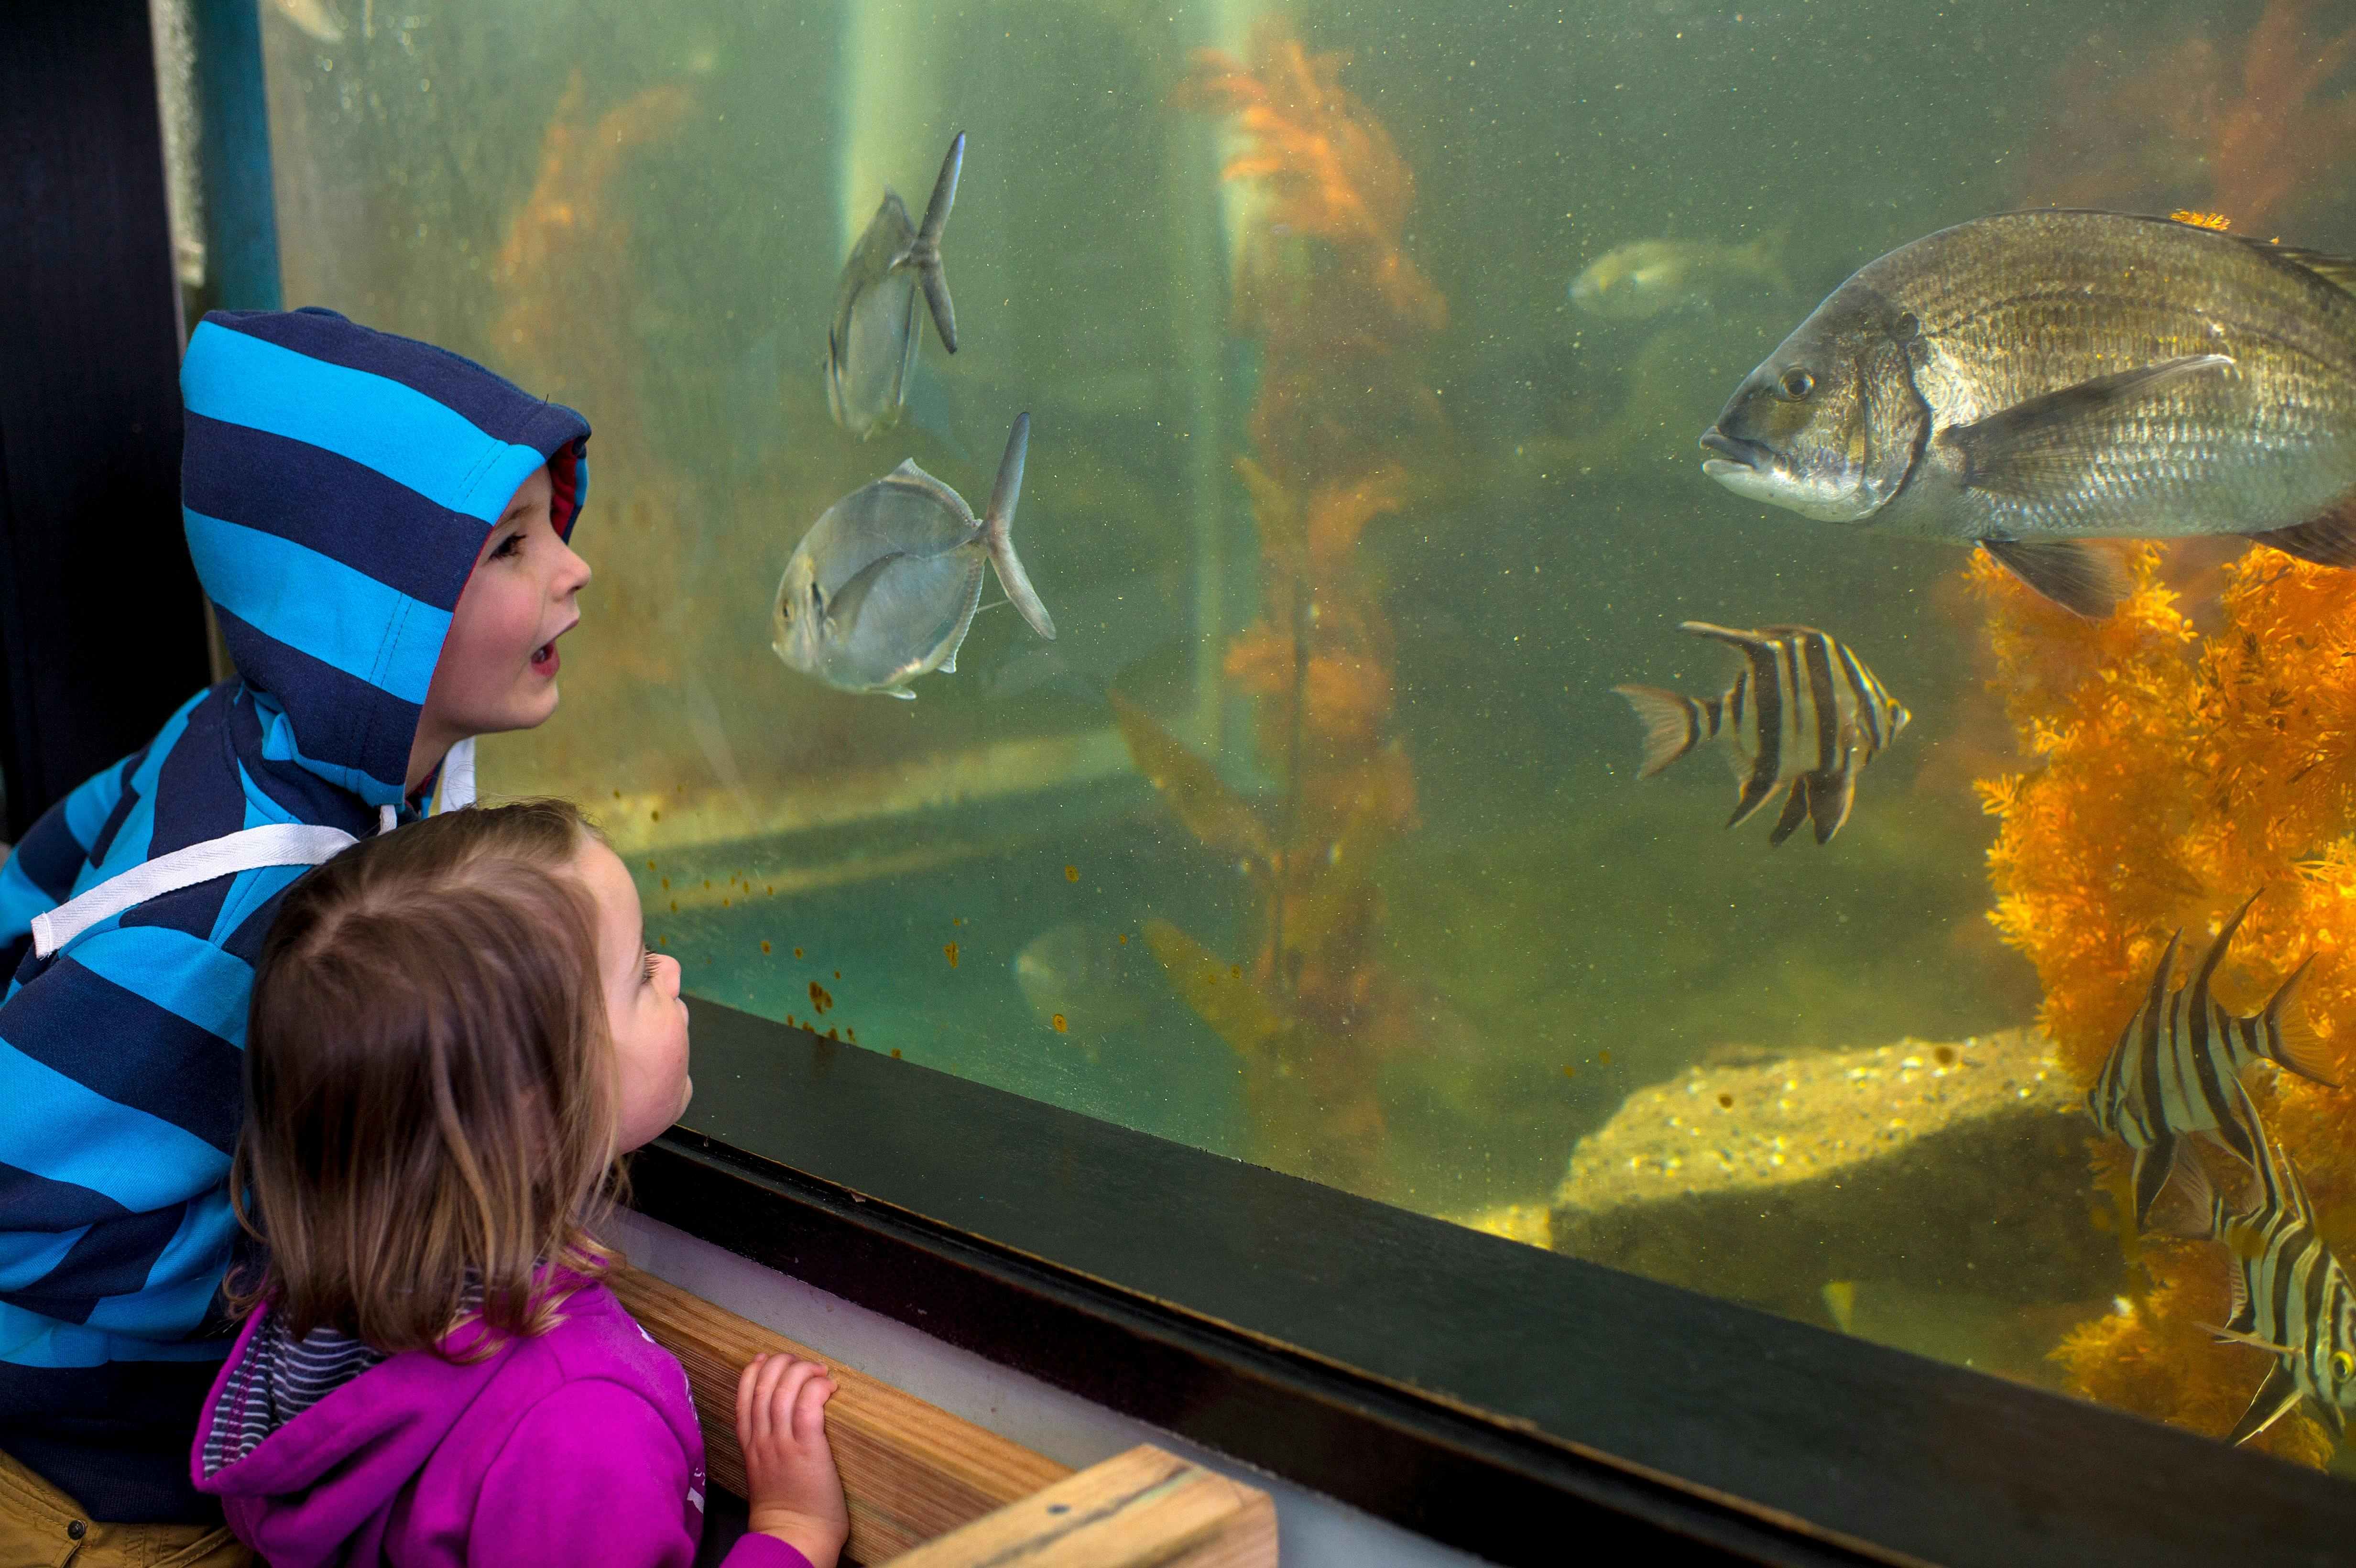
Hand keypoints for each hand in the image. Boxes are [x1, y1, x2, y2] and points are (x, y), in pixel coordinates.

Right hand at [735, 1352, 847, 1567]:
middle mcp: (763, 1441)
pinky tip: (829, 1387)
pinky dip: (817, 1389)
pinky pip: (807, 1407)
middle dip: (781, 1363)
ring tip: (821, 1370)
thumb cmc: (786, 1511)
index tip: (764, 1358)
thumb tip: (782, 1426)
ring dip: (803, 1371)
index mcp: (751, 1447)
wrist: (793, 1539)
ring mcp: (783, 1445)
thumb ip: (767, 1450)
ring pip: (783, 1391)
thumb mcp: (765, 1475)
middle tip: (802, 1362)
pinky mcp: (808, 1450)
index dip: (752, 1372)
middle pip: (763, 1386)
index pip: (744, 1398)